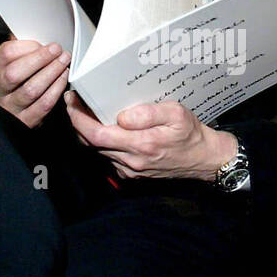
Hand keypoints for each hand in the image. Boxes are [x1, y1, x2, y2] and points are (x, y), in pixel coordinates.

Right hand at [0, 37, 69, 127]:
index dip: (28, 46)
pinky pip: (42, 105)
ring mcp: (8, 107)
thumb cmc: (12, 83)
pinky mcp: (24, 121)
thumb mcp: (8, 63)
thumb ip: (18, 48)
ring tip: (64, 63)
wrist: (6, 116)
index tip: (43, 43)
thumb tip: (37, 32)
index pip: (6, 53)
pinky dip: (56, 90)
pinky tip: (63, 79)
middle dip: (40, 58)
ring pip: (31, 89)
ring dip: (51, 73)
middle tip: (57, 50)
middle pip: (16, 72)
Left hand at [65, 92, 235, 181]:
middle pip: (91, 144)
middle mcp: (131, 161)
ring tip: (85, 112)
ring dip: (87, 133)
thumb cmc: (190, 134)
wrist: (204, 160)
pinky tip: (103, 129)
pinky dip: (100, 144)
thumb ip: (148, 114)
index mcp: (141, 144)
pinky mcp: (131, 175)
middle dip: (78, 122)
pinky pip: (108, 158)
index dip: (78, 119)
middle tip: (74, 102)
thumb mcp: (176, 114)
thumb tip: (121, 116)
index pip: (96, 135)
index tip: (72, 101)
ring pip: (97, 152)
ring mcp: (130, 170)